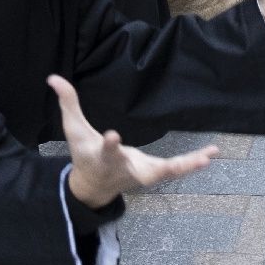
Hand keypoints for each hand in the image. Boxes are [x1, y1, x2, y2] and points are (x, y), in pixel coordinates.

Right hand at [50, 75, 215, 208]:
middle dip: (158, 168)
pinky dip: (192, 164)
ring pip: (166, 173)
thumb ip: (67, 103)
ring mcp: (141, 174)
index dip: (110, 145)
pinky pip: (175, 170)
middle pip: (141, 170)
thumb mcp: (73, 129)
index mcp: (103, 158)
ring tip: (208, 156)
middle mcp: (125, 169)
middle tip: (172, 165)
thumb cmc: (83, 153)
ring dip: (187, 165)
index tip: (112, 136)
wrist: (93, 186)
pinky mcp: (153, 173)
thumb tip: (53, 77)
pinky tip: (210, 155)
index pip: (106, 151)